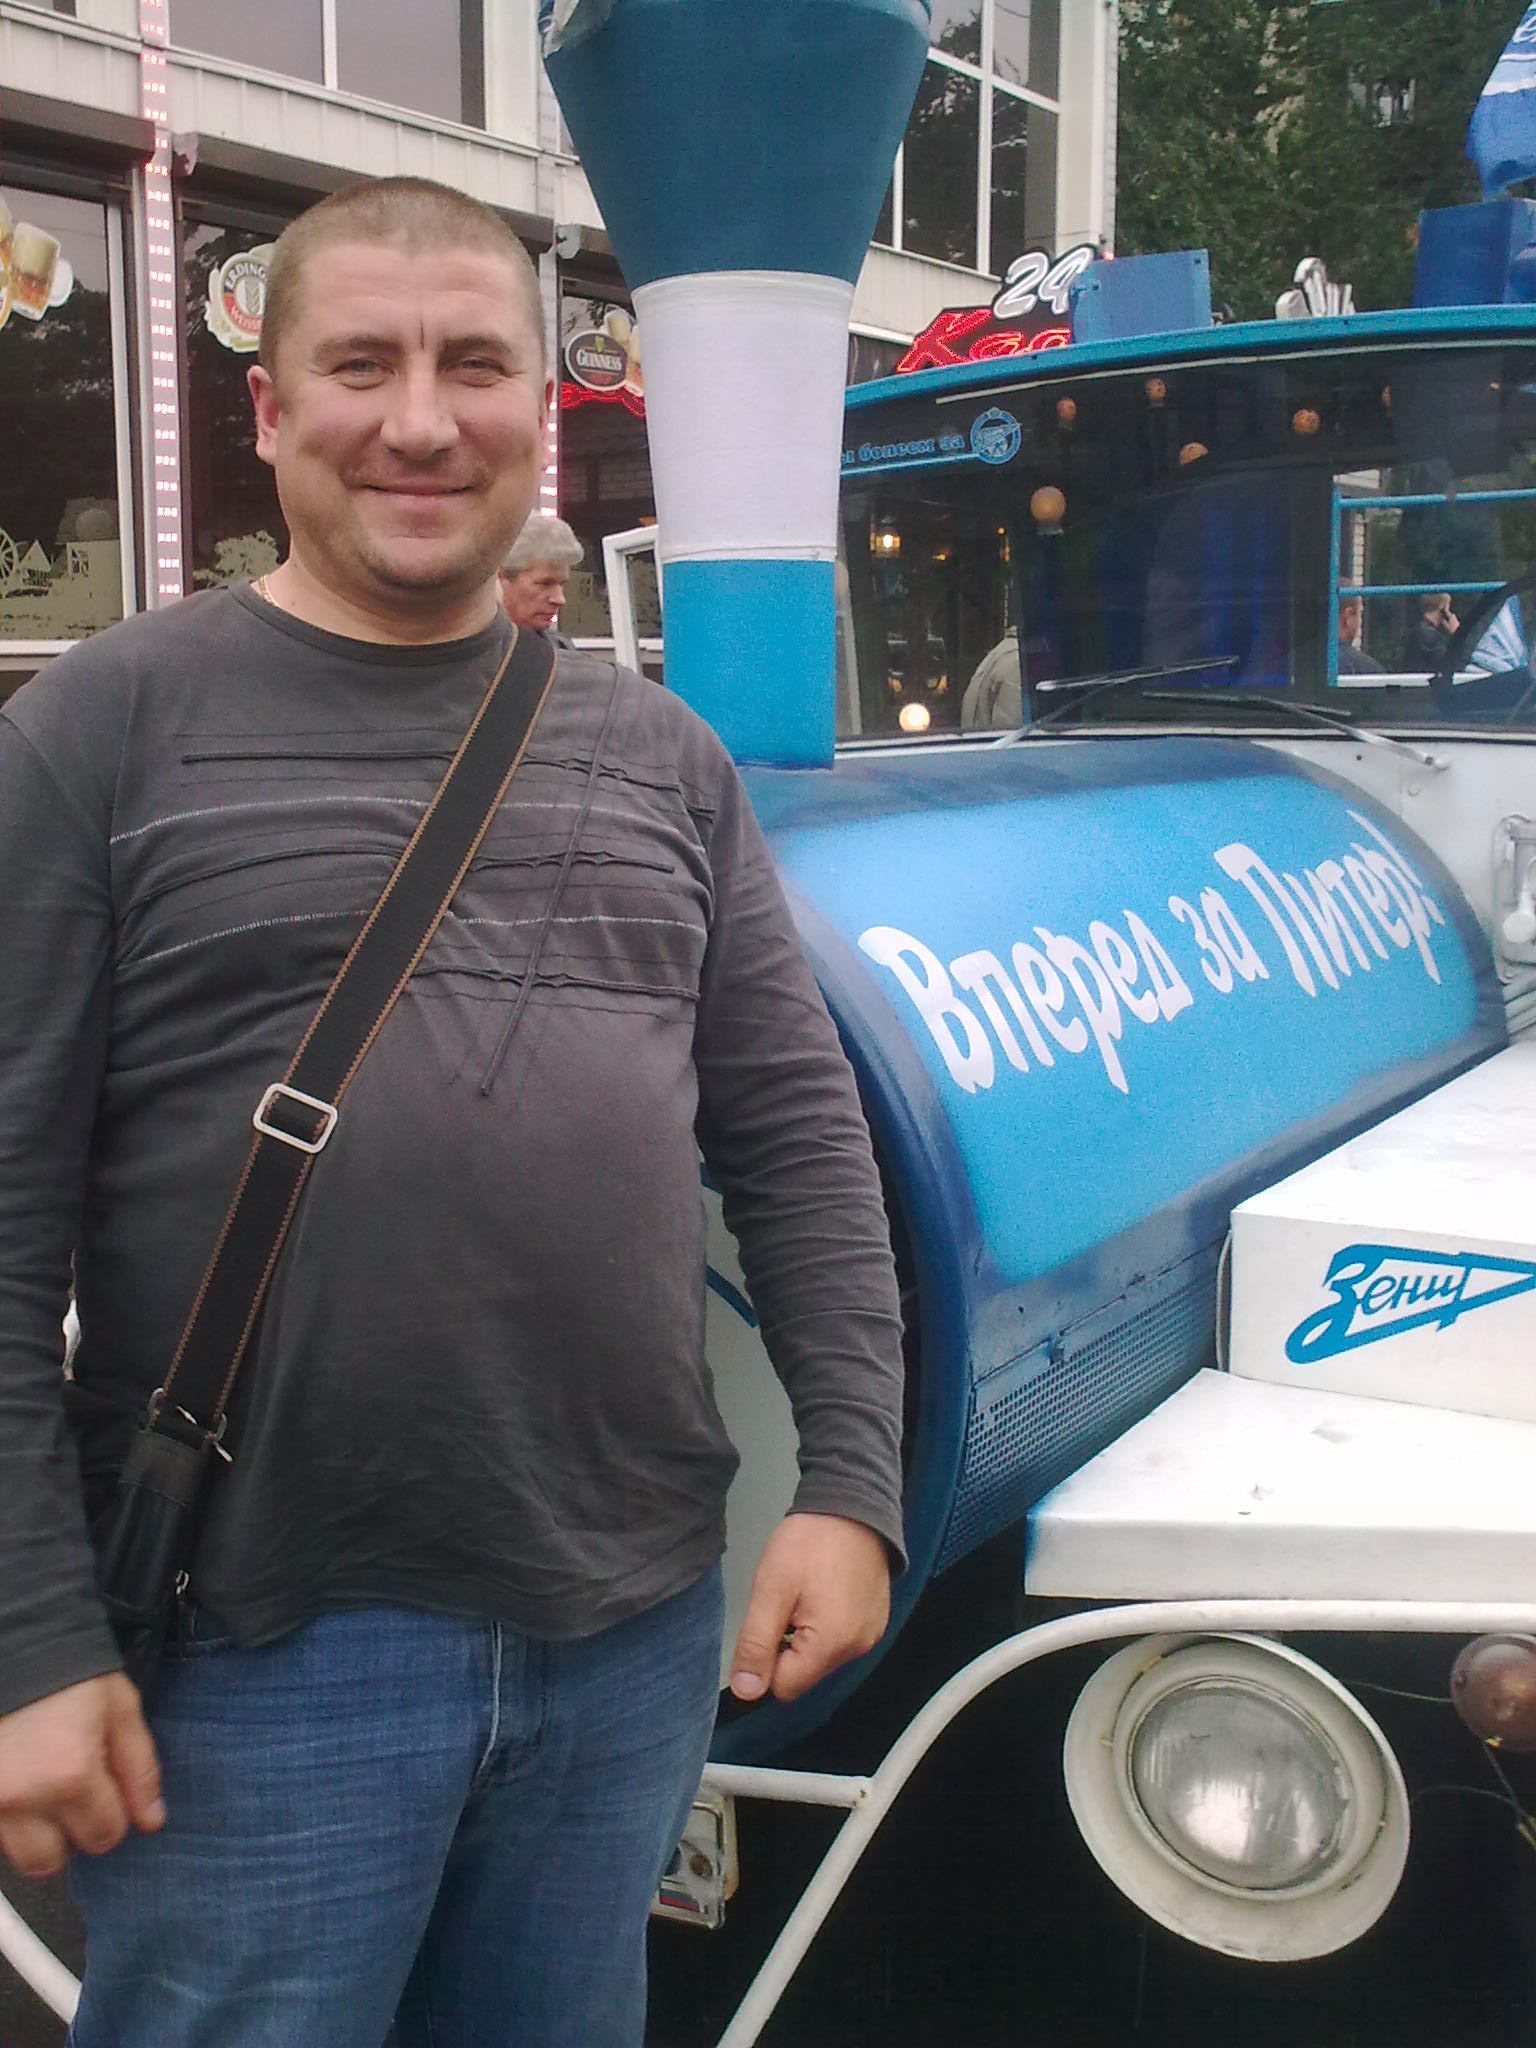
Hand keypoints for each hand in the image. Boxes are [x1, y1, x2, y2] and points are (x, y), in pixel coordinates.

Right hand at [0, 1674, 164, 1878]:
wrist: (16, 1645)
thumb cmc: (71, 1673)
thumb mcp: (120, 1709)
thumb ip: (140, 1769)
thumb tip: (152, 1821)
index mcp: (69, 1775)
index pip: (104, 1836)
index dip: (113, 1814)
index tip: (106, 1786)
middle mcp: (22, 1798)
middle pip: (53, 1861)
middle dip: (71, 1835)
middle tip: (74, 1795)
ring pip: (16, 1856)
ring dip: (36, 1834)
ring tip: (45, 1790)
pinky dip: (10, 1821)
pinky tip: (23, 1785)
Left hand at [729, 1512, 890, 1703]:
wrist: (852, 1502)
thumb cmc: (808, 1543)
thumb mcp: (771, 1590)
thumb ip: (756, 1644)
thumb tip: (745, 1692)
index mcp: (832, 1645)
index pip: (784, 1687)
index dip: (765, 1660)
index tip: (767, 1621)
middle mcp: (858, 1649)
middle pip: (804, 1674)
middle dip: (786, 1646)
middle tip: (786, 1601)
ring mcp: (871, 1635)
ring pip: (820, 1659)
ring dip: (804, 1636)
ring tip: (805, 1593)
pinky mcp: (875, 1622)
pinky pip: (840, 1642)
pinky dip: (825, 1626)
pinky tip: (823, 1593)